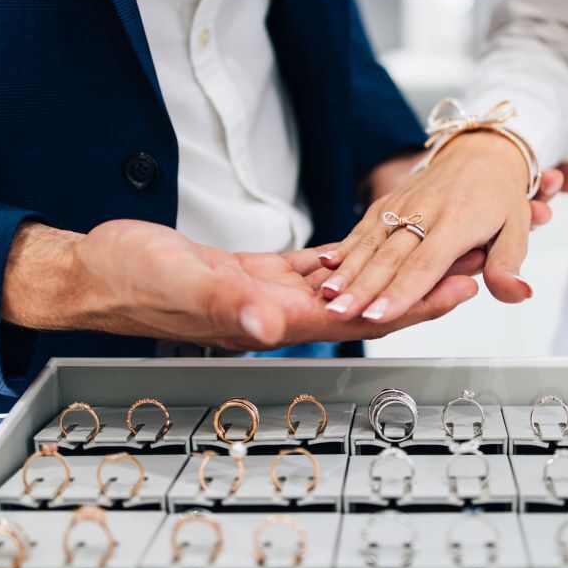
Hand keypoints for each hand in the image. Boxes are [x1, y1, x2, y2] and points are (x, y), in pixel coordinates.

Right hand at [0, 220, 477, 349]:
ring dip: (393, 268)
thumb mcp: (178, 283)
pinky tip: (368, 242)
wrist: (95, 273)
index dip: (416, 304)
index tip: (462, 285)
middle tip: (473, 259)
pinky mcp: (253, 273)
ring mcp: (268, 294)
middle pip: (370, 300)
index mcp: (270, 317)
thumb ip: (226, 306)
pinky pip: (314, 267)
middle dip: (423, 284)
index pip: (364, 315)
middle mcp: (279, 311)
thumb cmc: (128, 280)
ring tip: (435, 248)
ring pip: (350, 283)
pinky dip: (347, 256)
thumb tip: (274, 325)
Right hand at [320, 131, 567, 322]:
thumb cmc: (499, 194)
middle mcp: (426, 211)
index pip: (425, 266)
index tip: (378, 316)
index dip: (400, 293)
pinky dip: (344, 248)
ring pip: (370, 242)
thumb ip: (508, 264)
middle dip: (362, 289)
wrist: (482, 149)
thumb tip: (518, 293)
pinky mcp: (389, 201)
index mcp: (458, 222)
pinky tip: (325, 266)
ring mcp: (403, 204)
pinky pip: (364, 227)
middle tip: (339, 314)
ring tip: (327, 297)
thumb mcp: (517, 229)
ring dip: (346, 271)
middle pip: (389, 257)